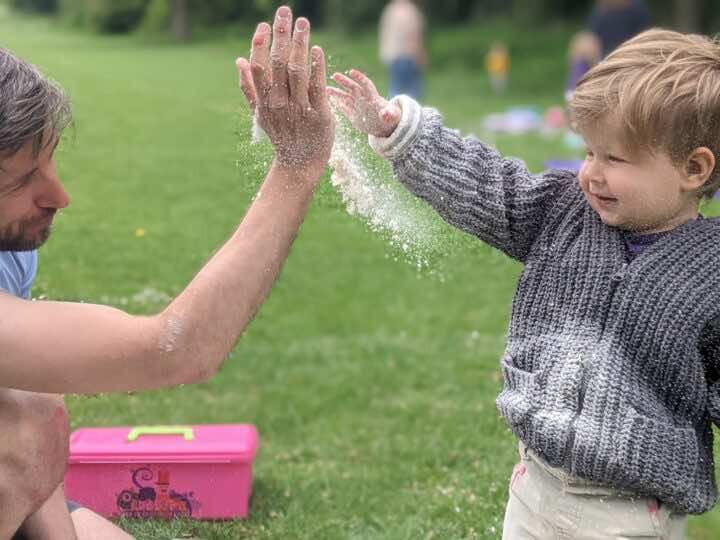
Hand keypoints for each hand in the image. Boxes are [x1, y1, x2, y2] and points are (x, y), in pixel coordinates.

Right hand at [235, 6, 333, 177]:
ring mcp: (300, 109)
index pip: (258, 67)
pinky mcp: (320, 115)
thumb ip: (248, 88)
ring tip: (303, 23)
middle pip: (278, 63)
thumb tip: (238, 61)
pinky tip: (317, 49)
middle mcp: (280, 103)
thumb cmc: (281, 136)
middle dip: (281, 35)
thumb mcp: (260, 114)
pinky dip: (317, 67)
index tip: (264, 25)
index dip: (259, 44)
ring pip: (298, 71)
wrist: (299, 164)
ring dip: (300, 44)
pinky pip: (317, 87)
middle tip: (285, 11)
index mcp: (264, 101)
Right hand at [327, 69, 400, 137]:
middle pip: (353, 88)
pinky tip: (329, 99)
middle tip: (334, 75)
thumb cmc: (390, 118)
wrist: (385, 126)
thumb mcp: (392, 117)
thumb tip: (387, 114)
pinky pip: (344, 108)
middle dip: (344, 81)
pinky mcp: (353, 115)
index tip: (352, 72)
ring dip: (336, 93)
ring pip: (346, 97)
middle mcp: (363, 99)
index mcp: (373, 98)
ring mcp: (357, 106)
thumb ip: (390, 114)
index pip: (366, 85)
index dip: (360, 78)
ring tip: (326, 89)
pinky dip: (337, 104)